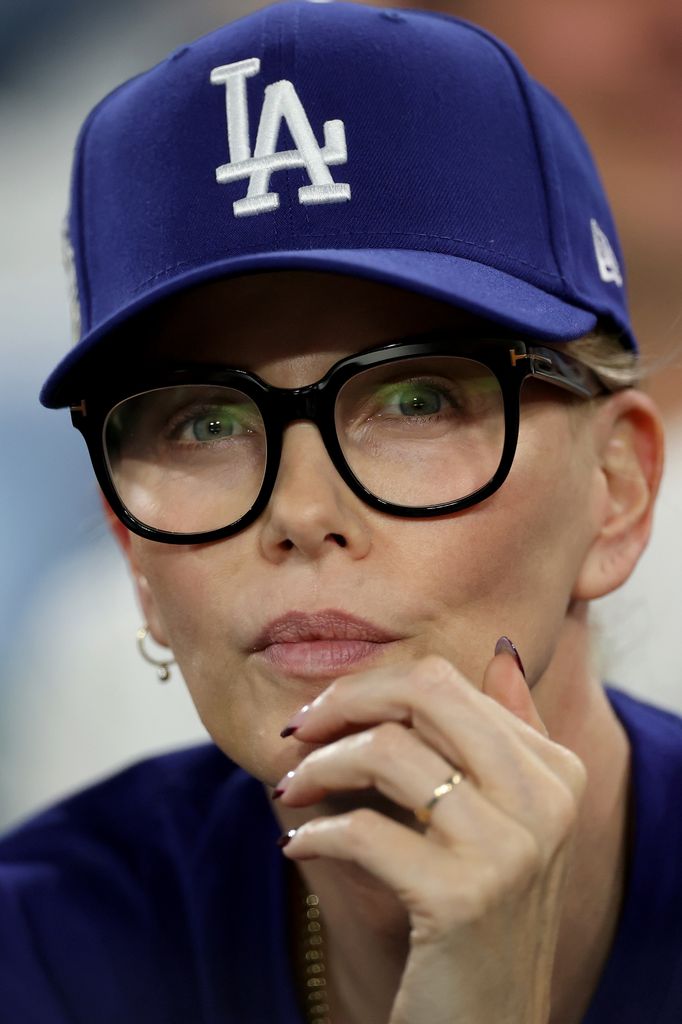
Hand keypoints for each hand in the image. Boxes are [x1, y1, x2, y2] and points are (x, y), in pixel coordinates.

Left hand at [275, 645, 586, 1023]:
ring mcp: (511, 847)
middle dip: (344, 701)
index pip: (445, 681)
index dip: (370, 686)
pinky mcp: (465, 897)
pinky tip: (296, 846)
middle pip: (424, 692)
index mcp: (553, 766)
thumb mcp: (507, 818)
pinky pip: (364, 831)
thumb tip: (501, 649)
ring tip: (292, 793)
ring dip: (319, 768)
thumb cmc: (479, 912)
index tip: (324, 713)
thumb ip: (506, 734)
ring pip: (387, 752)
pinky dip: (314, 834)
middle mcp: (545, 797)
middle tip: (298, 732)